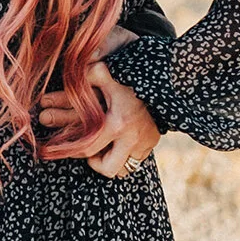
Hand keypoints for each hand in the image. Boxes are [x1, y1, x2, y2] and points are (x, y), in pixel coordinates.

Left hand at [39, 32, 160, 178]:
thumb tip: (74, 71)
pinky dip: (127, 156)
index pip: (88, 149)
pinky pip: (137, 160)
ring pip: (125, 169)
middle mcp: (131, 138)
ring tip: (107, 149)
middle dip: (97, 164)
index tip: (71, 148)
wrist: (168, 80)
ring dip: (113, 163)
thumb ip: (88, 74)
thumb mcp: (108, 73)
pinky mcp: (153, 143)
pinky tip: (121, 144)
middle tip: (92, 153)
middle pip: (109, 169)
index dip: (75, 153)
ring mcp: (144, 143)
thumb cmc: (132, 76)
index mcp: (116, 123)